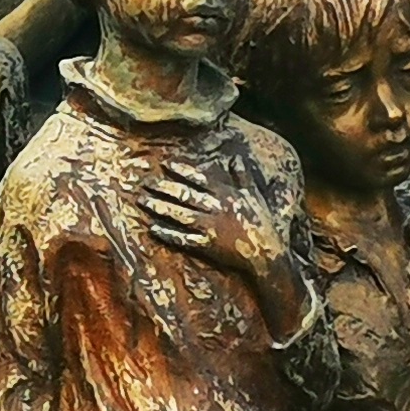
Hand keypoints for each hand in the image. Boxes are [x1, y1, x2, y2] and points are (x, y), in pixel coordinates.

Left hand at [141, 166, 299, 297]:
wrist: (267, 252)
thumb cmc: (262, 222)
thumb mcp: (254, 195)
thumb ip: (243, 176)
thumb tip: (235, 157)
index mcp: (226, 194)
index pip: (199, 178)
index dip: (181, 169)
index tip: (165, 163)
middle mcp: (215, 209)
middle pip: (184, 195)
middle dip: (163, 187)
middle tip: (145, 181)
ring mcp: (210, 227)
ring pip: (179, 215)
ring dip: (159, 207)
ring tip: (142, 201)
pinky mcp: (207, 245)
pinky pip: (183, 238)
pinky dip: (167, 233)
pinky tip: (152, 228)